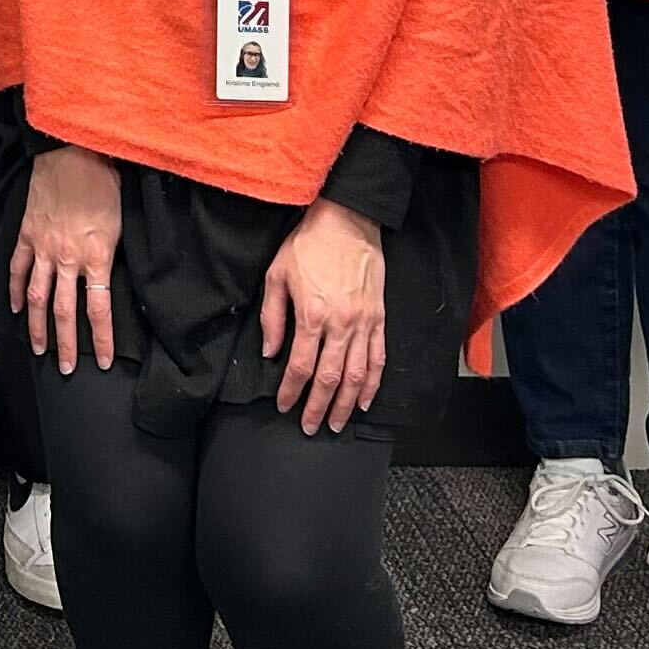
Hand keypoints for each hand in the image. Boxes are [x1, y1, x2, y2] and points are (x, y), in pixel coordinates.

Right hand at [14, 145, 122, 374]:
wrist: (70, 151)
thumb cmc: (103, 178)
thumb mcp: (123, 218)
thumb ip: (116, 250)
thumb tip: (115, 273)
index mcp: (97, 255)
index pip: (99, 310)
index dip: (101, 339)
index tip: (102, 360)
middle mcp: (68, 258)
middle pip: (64, 312)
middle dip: (65, 344)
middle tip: (66, 368)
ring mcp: (44, 248)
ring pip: (38, 297)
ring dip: (37, 326)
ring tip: (37, 348)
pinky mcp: (28, 234)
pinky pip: (19, 269)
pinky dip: (17, 290)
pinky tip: (17, 307)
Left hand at [264, 198, 385, 431]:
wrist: (347, 221)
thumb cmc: (308, 245)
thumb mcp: (277, 274)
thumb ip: (272, 317)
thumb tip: (270, 352)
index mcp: (311, 314)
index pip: (299, 366)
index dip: (291, 391)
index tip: (284, 406)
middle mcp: (340, 324)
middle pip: (330, 378)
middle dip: (318, 407)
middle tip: (310, 427)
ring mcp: (364, 323)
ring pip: (357, 376)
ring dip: (347, 404)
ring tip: (336, 424)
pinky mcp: (379, 319)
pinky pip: (378, 359)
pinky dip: (373, 384)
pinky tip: (366, 401)